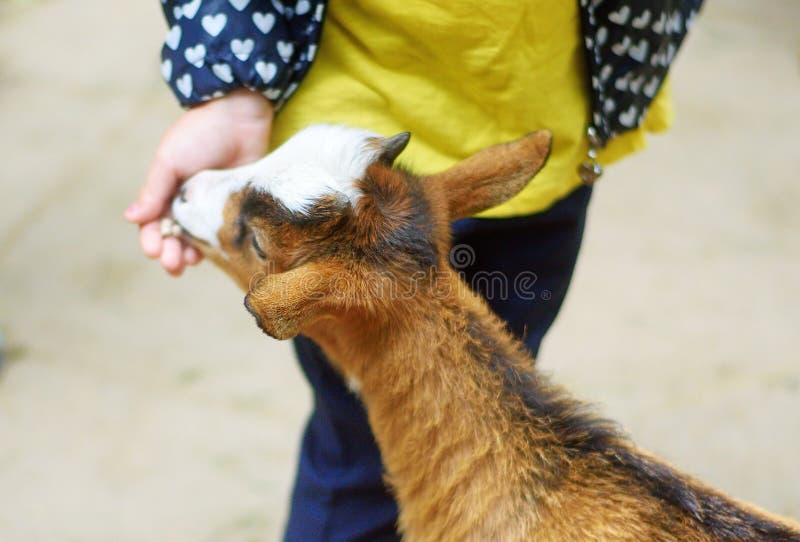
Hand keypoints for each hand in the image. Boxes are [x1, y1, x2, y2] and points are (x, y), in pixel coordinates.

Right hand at [126, 89, 273, 275]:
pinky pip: (226, 230)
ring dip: (193, 253)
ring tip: (191, 262)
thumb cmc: (200, 134)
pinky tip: (218, 254)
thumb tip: (131, 218)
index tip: (154, 251)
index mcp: (167, 190)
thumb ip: (154, 190)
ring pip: (200, 238)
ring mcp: (214, 204)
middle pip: (176, 236)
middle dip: (171, 253)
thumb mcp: (170, 161)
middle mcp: (189, 201)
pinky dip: (219, 244)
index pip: (153, 222)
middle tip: (173, 266)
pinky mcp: (237, 205)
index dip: (151, 239)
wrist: (240, 114)